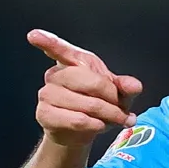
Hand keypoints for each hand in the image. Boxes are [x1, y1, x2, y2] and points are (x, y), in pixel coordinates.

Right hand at [28, 30, 144, 147]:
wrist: (81, 132)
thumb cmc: (97, 106)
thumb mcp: (117, 94)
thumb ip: (125, 86)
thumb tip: (134, 86)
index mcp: (73, 62)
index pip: (60, 49)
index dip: (47, 41)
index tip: (34, 35)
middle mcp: (56, 74)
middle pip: (90, 81)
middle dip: (112, 98)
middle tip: (122, 110)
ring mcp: (47, 93)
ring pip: (85, 104)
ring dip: (107, 115)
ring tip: (114, 120)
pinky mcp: (44, 113)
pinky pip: (75, 119)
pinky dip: (93, 125)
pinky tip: (98, 125)